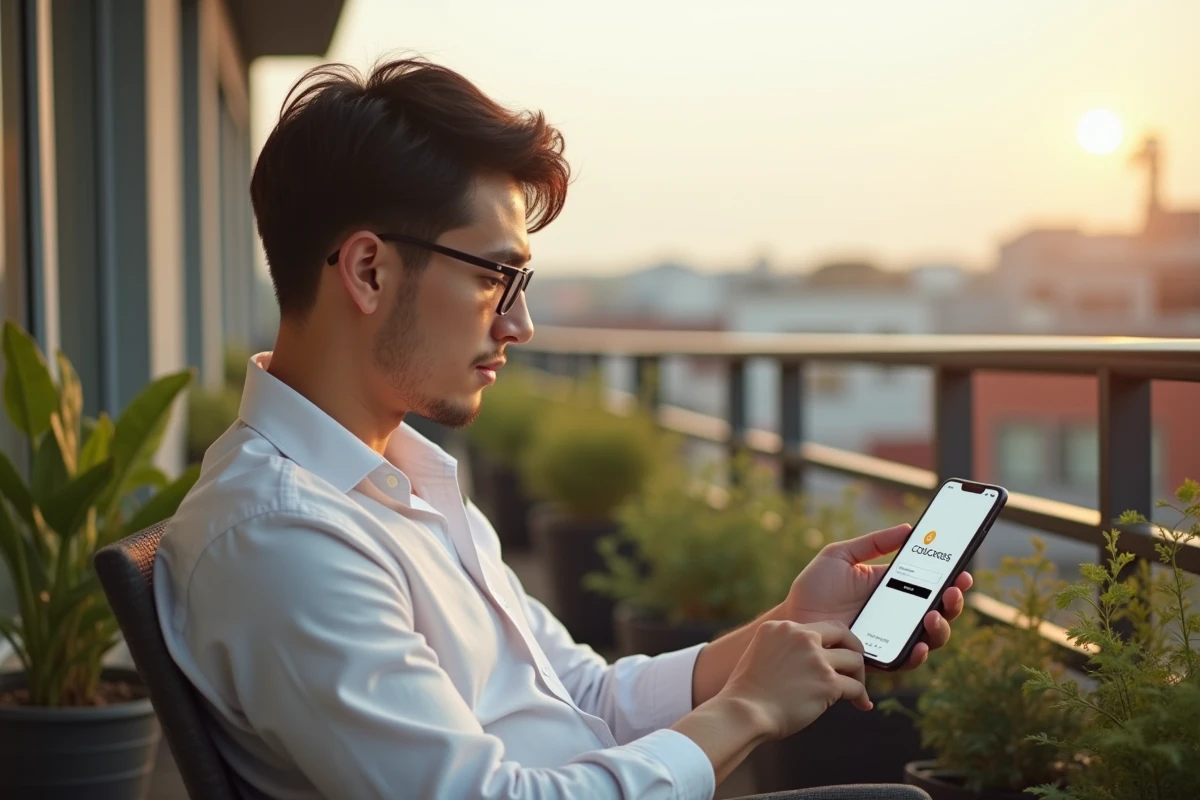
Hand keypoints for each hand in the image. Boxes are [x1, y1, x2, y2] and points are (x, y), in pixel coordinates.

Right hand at [720, 619, 869, 739]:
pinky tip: (861, 704)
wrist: (744, 712)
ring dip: (858, 675)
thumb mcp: (759, 653)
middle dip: (854, 649)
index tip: (835, 654)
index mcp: (782, 627)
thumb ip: (783, 648)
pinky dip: (861, 697)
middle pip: (843, 633)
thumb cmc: (748, 692)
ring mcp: (816, 659)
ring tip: (856, 690)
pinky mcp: (828, 682)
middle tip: (855, 666)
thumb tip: (807, 662)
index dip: (832, 641)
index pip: (819, 627)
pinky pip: (856, 687)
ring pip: (855, 660)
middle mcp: (801, 636)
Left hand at [779, 524, 971, 670]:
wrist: (794, 620)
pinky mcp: (881, 657)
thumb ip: (872, 543)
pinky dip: (917, 654)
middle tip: (953, 590)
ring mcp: (893, 636)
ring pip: (931, 637)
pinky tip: (918, 645)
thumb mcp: (840, 556)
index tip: (961, 569)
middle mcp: (899, 612)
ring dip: (941, 627)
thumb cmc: (814, 588)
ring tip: (932, 615)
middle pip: (940, 610)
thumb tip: (907, 528)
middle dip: (954, 601)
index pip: (932, 582)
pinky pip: (907, 660)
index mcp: (893, 586)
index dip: (951, 577)